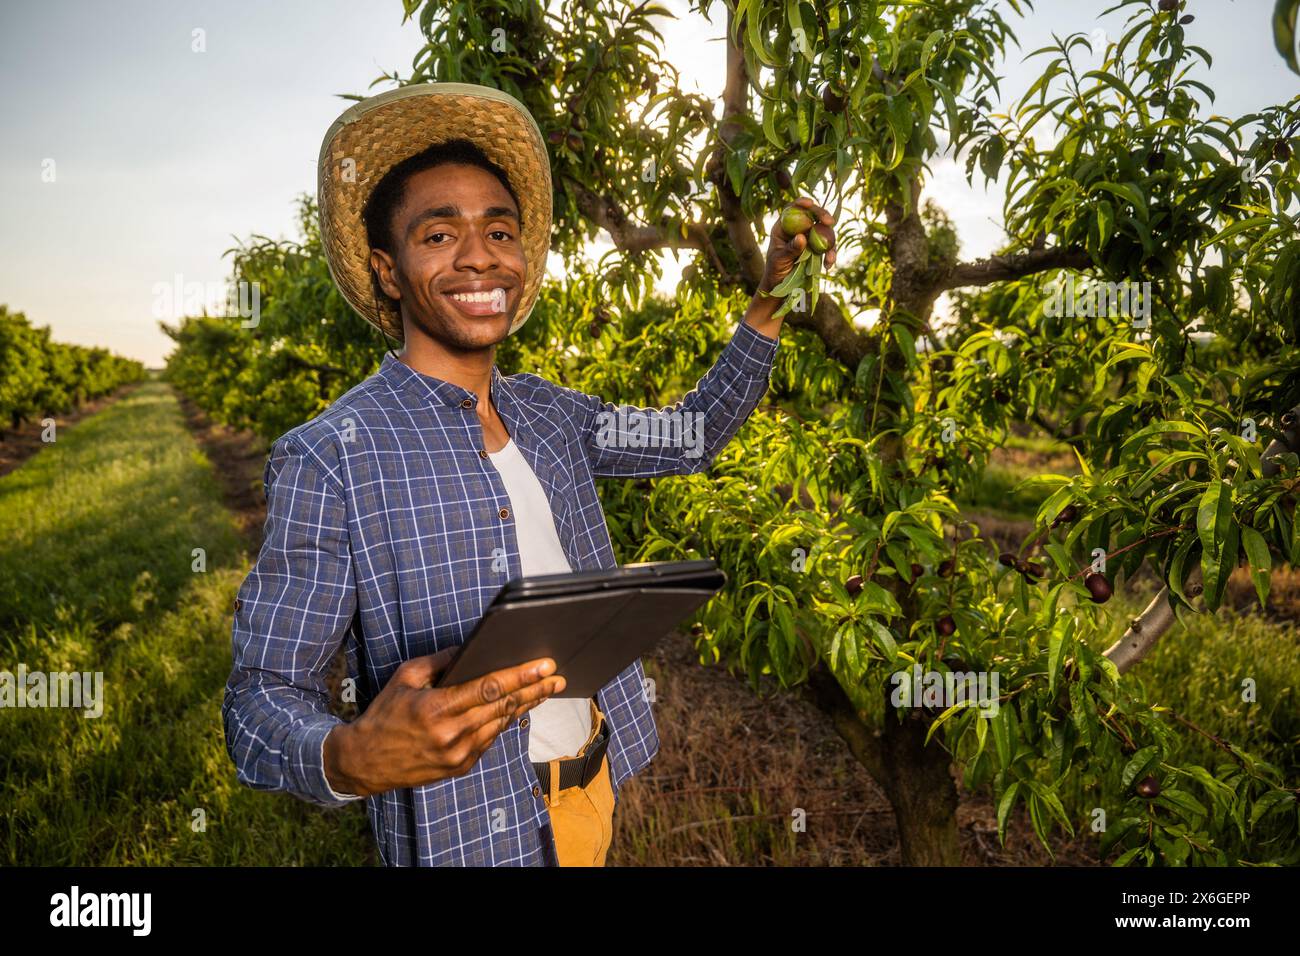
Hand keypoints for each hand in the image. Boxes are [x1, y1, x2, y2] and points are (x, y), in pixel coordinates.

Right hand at [323, 647, 564, 797]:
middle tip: (557, 677)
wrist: (364, 762)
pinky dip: (503, 722)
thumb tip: (469, 648)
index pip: (488, 688)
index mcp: (435, 709)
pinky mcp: (460, 767)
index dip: (520, 676)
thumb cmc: (384, 714)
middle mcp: (450, 734)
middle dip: (533, 690)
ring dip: (524, 706)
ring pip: (500, 725)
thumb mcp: (404, 678)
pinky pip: (489, 740)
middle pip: (503, 708)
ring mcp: (457, 755)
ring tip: (544, 690)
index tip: (544, 666)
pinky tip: (517, 709)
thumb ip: (439, 662)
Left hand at [758, 196, 836, 294]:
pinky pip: (828, 247)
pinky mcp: (817, 249)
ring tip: (829, 258)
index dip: (801, 203)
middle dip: (823, 216)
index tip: (810, 203)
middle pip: (812, 215)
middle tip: (830, 222)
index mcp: (784, 227)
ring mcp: (809, 238)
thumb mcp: (779, 260)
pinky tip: (829, 264)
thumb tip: (802, 237)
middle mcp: (798, 229)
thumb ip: (790, 249)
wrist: (780, 285)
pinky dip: (831, 254)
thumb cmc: (774, 270)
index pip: (792, 209)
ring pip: (823, 231)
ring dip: (830, 242)